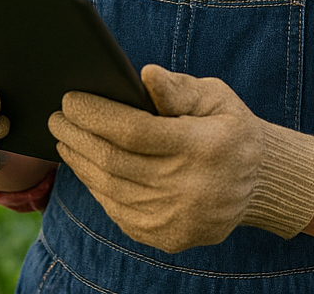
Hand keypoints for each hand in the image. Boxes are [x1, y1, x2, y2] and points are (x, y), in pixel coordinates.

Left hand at [48, 64, 313, 253]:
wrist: (257, 182)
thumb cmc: (228, 127)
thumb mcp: (214, 96)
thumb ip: (178, 88)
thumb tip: (144, 75)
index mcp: (203, 147)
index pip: (135, 132)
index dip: (97, 114)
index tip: (70, 98)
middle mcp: (189, 188)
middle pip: (114, 162)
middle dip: (78, 136)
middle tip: (57, 116)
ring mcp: (176, 219)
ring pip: (110, 189)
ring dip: (80, 161)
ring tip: (65, 138)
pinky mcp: (167, 237)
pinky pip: (118, 210)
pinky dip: (97, 186)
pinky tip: (86, 165)